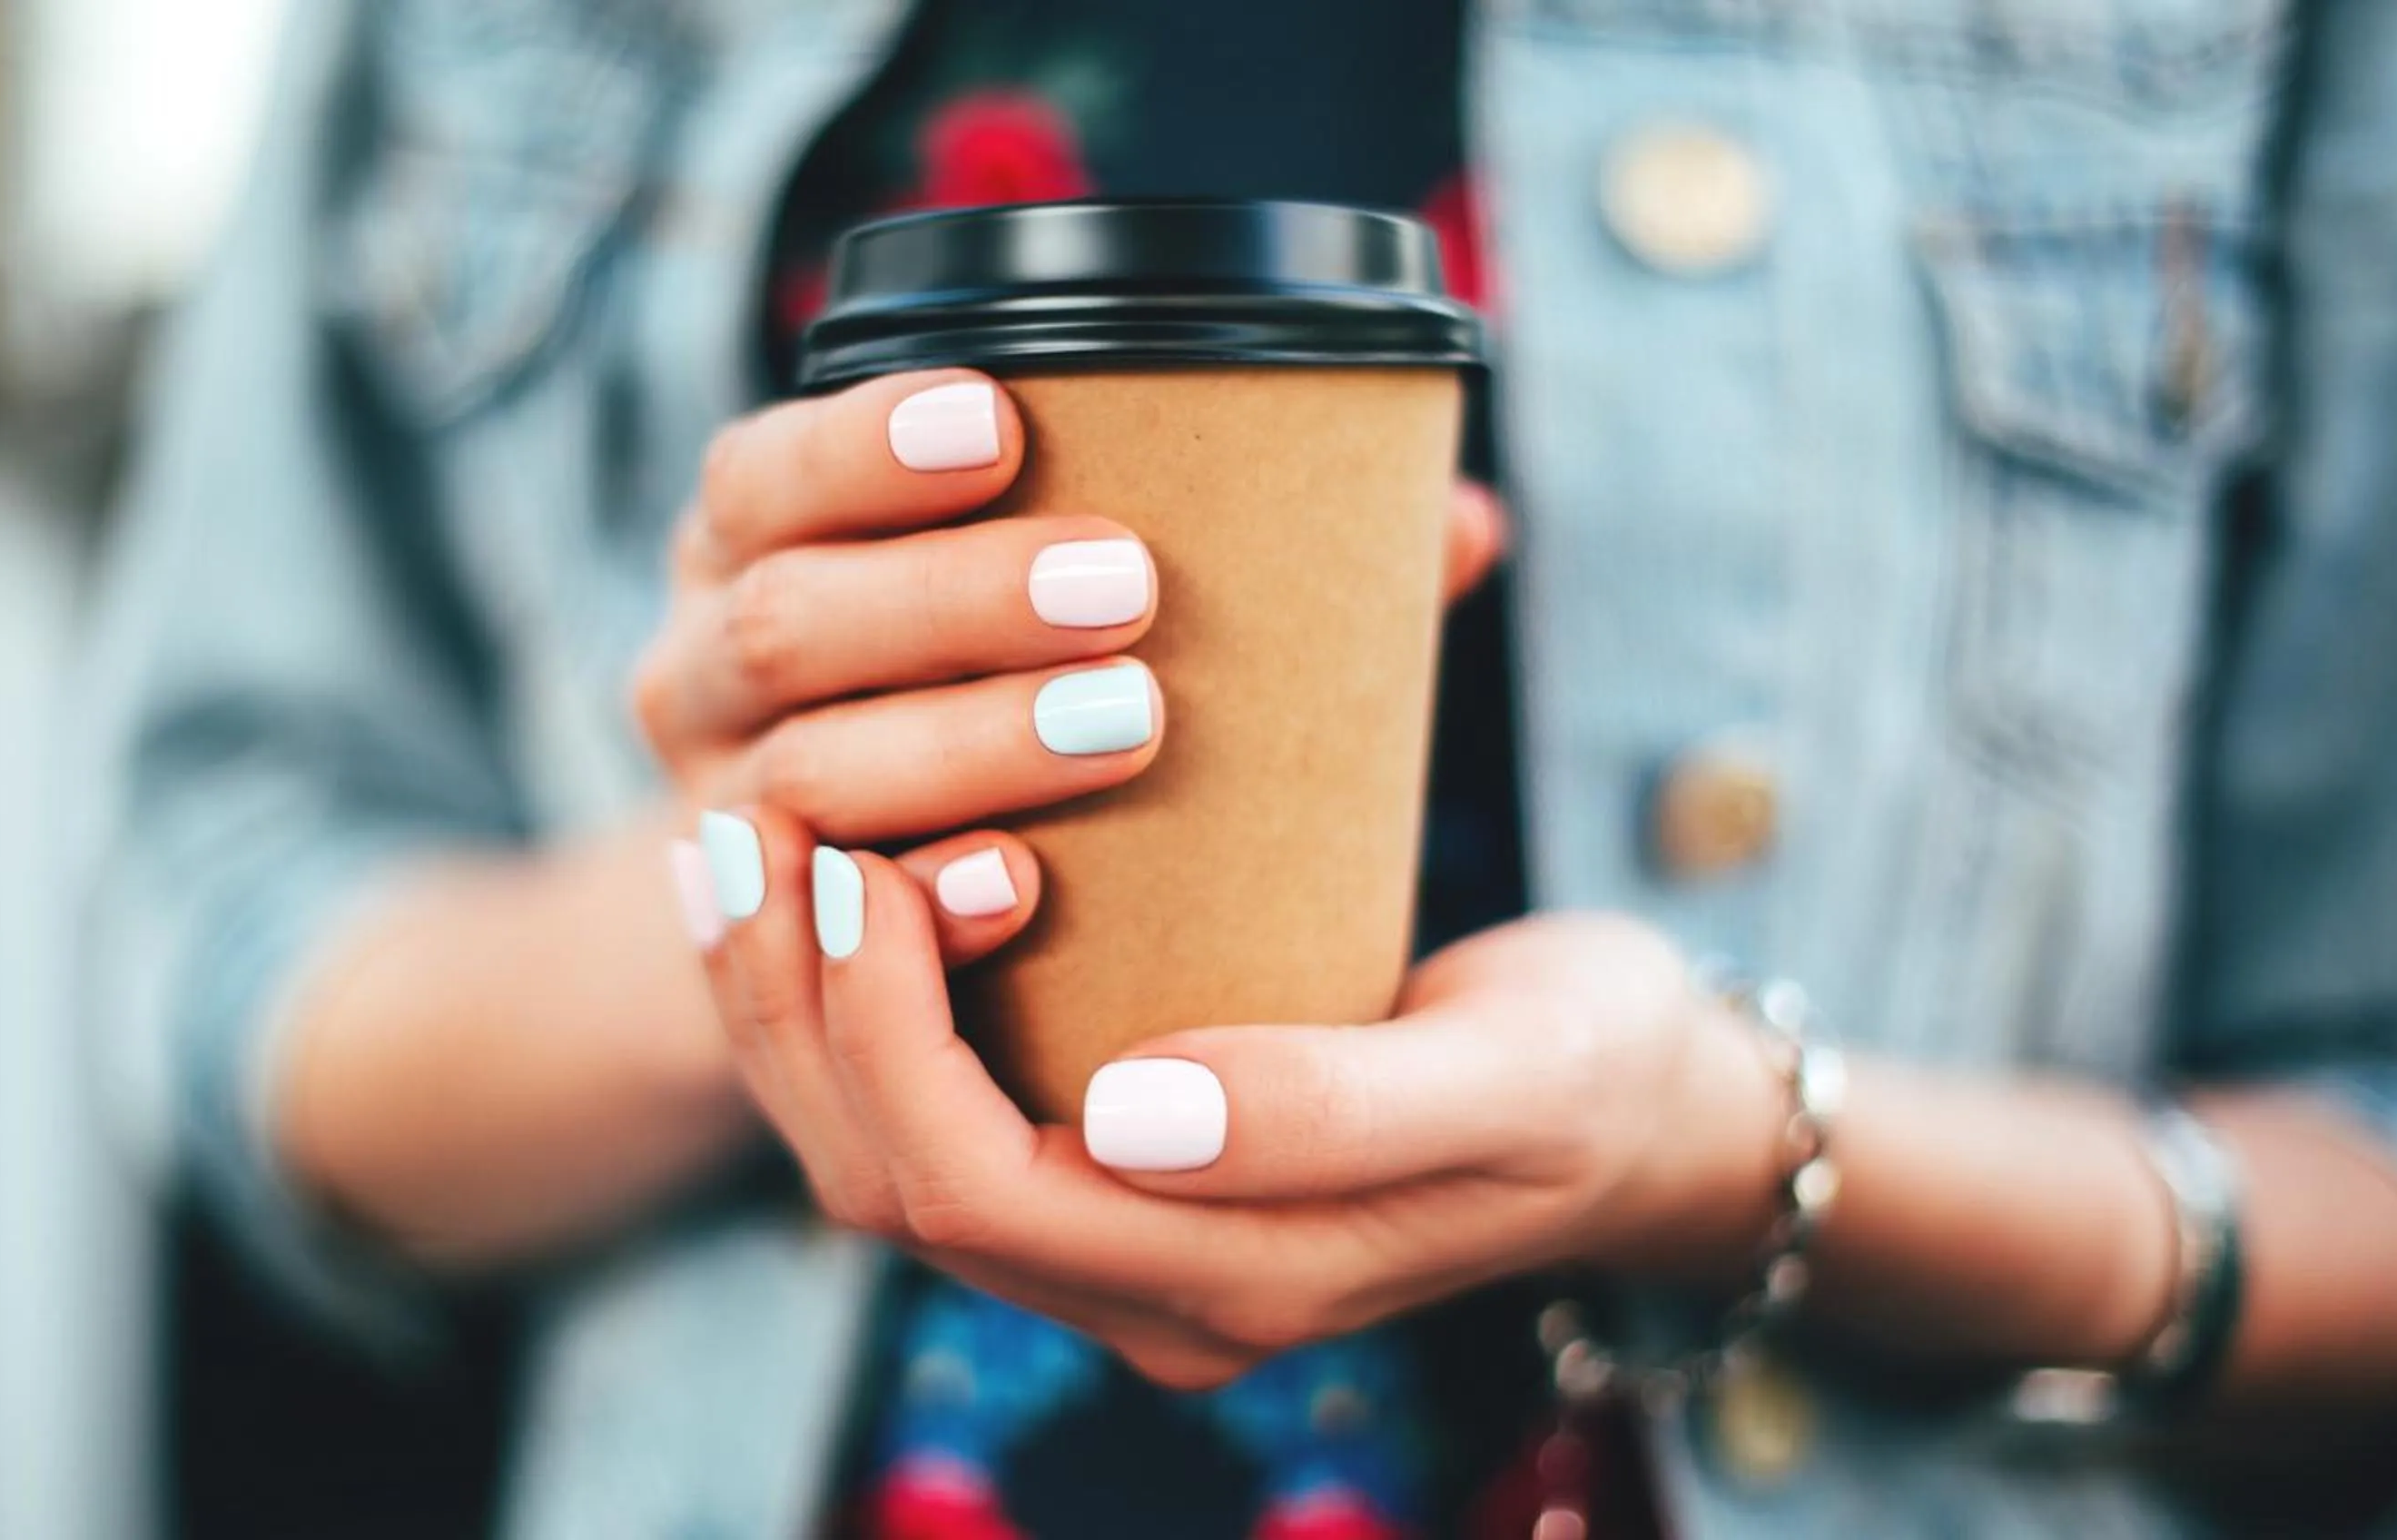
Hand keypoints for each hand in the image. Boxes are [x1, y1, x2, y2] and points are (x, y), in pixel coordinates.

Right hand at [630, 370, 1508, 847]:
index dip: (863, 445)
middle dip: (952, 599)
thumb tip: (1457, 523)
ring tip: (1126, 724)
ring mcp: (714, 812)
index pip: (764, 473)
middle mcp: (697, 671)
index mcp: (750, 543)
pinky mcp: (760, 947)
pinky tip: (1018, 887)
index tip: (1001, 419)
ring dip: (956, 744)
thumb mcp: (1045, 606)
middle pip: (787, 622)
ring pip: (798, 779)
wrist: (864, 896)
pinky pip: (810, 933)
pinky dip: (914, 901)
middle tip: (1124, 588)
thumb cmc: (994, 702)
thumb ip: (1220, 557)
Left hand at [691, 806, 1789, 1389]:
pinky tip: (824, 893)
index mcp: (1236, 1284)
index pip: (973, 1187)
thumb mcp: (1513, 1073)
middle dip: (802, 1009)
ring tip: (756, 842)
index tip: (874, 855)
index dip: (885, 1032)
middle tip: (772, 819)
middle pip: (888, 1186)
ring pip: (880, 1165)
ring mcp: (1124, 1249)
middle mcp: (1148, 1294)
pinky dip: (849, 1016)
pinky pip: (927, 1122)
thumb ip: (1337, 1112)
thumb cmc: (1592, 1068)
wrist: (1640, 1111)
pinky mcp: (1116, 1181)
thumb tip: (1131, 1114)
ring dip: (799, 1012)